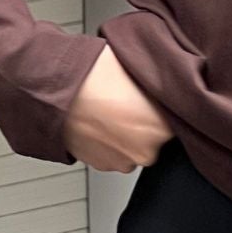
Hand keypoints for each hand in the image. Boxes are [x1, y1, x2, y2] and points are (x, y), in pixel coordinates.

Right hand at [62, 43, 177, 171]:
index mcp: (162, 125)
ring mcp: (123, 161)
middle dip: (147, 121)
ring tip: (110, 108)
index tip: (157, 96)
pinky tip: (100, 120)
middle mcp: (147, 150)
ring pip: (136, 146)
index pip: (181, 119)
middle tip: (130, 99)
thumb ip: (159, 82)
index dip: (166, 105)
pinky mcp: (103, 167)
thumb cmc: (90, 74)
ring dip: (128, 132)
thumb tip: (168, 81)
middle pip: (158, 135)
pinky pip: (116, 153)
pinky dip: (111, 140)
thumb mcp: (137, 66)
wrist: (50, 92)